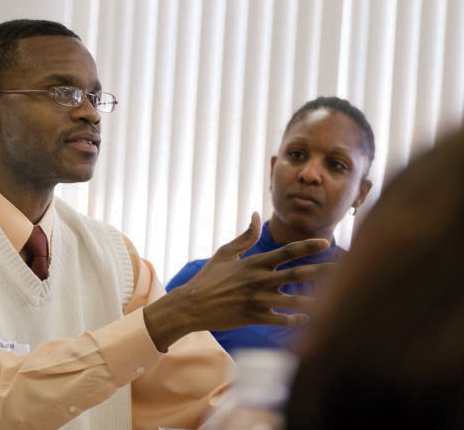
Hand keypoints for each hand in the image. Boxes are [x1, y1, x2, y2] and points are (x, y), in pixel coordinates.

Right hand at [144, 213, 330, 351]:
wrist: (191, 304)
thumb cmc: (208, 278)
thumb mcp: (225, 253)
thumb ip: (245, 236)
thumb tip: (257, 215)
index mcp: (254, 263)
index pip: (286, 252)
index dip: (307, 247)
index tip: (326, 243)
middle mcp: (258, 280)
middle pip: (297, 275)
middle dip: (322, 272)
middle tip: (345, 270)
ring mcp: (256, 300)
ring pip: (293, 301)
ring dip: (316, 302)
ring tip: (335, 303)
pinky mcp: (252, 317)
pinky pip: (279, 319)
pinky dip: (294, 320)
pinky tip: (308, 319)